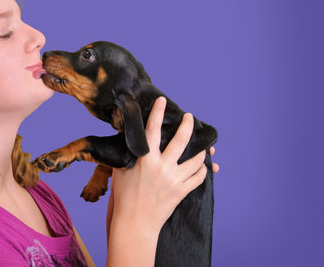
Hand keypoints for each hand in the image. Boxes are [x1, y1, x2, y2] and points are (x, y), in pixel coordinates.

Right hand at [108, 96, 211, 233]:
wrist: (134, 222)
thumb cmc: (124, 196)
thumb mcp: (120, 170)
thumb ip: (128, 153)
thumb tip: (129, 138)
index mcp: (144, 159)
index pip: (152, 129)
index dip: (158, 112)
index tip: (163, 101)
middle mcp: (161, 166)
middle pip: (181, 139)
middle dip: (188, 125)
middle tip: (189, 117)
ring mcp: (174, 179)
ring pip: (196, 158)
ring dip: (200, 150)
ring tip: (201, 144)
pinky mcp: (181, 191)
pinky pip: (199, 176)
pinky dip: (203, 169)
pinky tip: (202, 166)